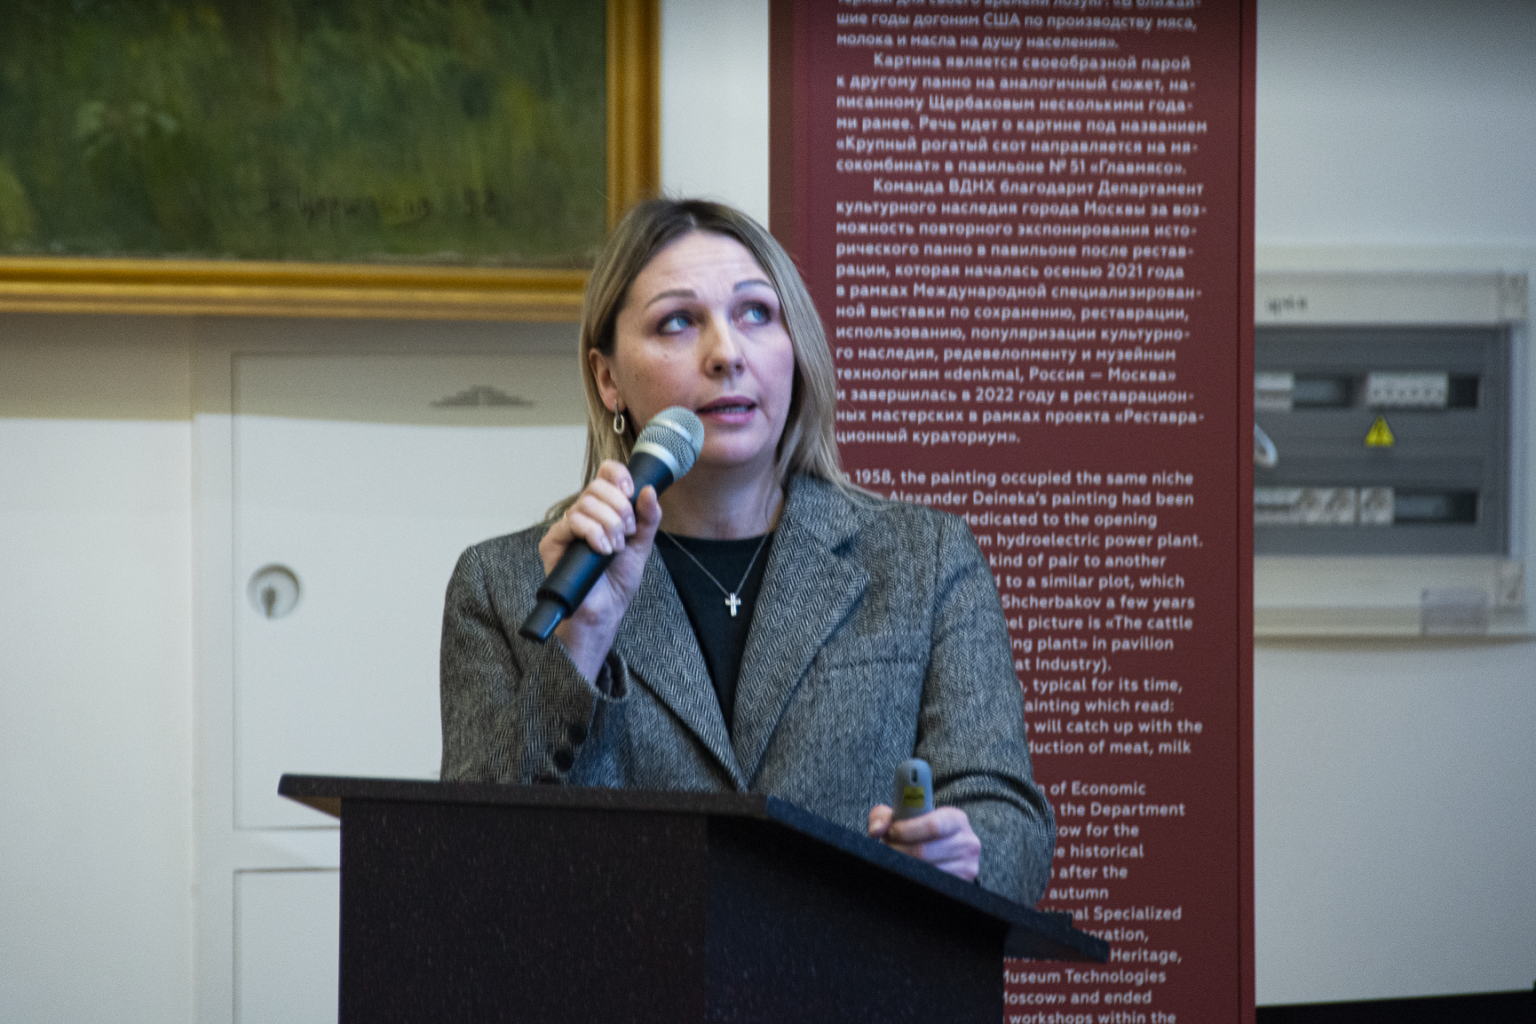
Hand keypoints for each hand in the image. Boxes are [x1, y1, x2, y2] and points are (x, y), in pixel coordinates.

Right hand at [537, 460, 661, 680]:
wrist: (604, 612)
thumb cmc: (617, 583)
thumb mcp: (641, 546)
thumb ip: (648, 518)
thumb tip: (649, 490)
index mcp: (603, 510)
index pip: (604, 475)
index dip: (617, 475)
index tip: (631, 492)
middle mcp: (583, 515)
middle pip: (597, 486)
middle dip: (619, 508)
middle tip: (627, 533)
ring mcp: (567, 527)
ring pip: (586, 503)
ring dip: (609, 525)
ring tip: (614, 549)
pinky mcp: (553, 542)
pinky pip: (572, 521)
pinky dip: (593, 533)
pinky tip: (602, 550)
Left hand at [868, 804, 980, 881]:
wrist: (944, 848)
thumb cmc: (920, 829)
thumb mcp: (905, 815)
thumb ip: (884, 816)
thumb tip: (876, 831)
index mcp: (956, 819)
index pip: (933, 826)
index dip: (906, 830)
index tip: (890, 833)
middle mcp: (967, 842)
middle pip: (924, 851)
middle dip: (898, 849)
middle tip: (887, 847)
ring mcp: (966, 866)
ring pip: (925, 871)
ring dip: (903, 865)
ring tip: (896, 858)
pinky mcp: (961, 885)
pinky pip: (930, 885)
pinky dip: (913, 879)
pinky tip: (907, 871)